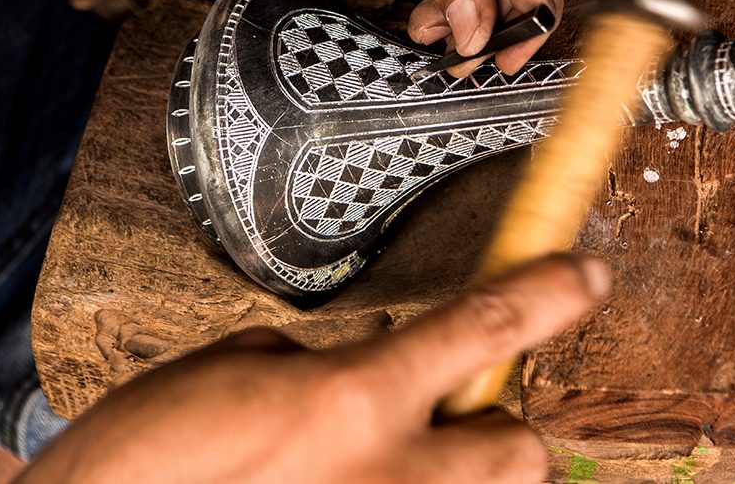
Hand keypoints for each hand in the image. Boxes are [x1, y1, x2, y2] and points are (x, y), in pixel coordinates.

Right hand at [20, 255, 607, 482]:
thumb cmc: (149, 453)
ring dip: (464, 475)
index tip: (586, 272)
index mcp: (352, 400)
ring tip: (400, 469)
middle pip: (518, 448)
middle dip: (495, 424)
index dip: (548, 292)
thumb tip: (378, 383)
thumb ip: (334, 370)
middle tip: (444, 415)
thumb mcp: (241, 370)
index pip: (484, 327)